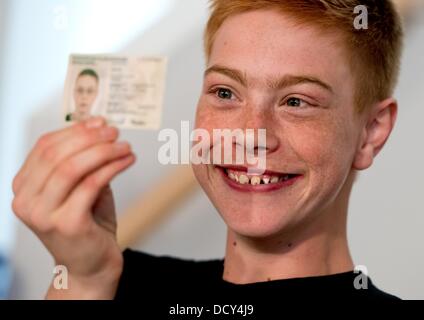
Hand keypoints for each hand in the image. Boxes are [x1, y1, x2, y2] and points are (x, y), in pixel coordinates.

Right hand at [12, 117, 135, 298]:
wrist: (91, 264)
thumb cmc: (87, 224)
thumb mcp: (79, 187)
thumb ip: (82, 160)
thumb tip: (98, 127)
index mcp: (24, 187)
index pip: (44, 147)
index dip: (74, 130)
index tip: (100, 122)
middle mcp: (26, 201)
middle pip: (56, 154)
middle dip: (90, 138)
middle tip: (115, 133)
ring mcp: (43, 214)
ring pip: (72, 167)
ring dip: (103, 151)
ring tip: (124, 147)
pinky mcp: (67, 224)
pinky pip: (91, 184)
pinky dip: (112, 167)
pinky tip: (127, 161)